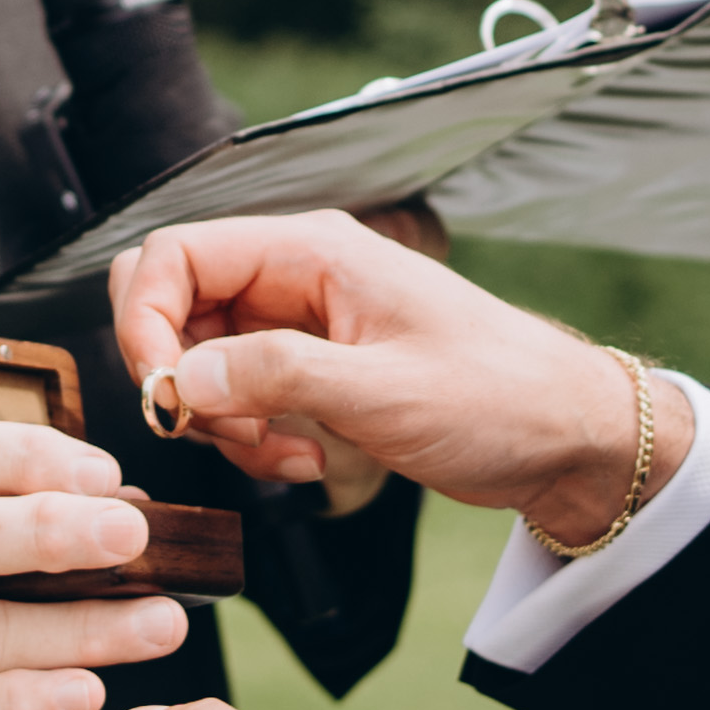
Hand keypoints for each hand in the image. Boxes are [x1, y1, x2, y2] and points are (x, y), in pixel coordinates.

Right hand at [107, 213, 670, 547]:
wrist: (565, 436)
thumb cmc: (500, 397)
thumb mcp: (385, 393)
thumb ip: (278, 376)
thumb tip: (183, 377)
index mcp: (314, 252)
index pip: (174, 255)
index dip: (145, 321)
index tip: (166, 394)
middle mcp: (299, 277)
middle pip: (175, 307)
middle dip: (179, 377)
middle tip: (219, 429)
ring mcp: (302, 324)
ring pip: (203, 361)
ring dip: (221, 420)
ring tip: (286, 452)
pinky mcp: (313, 369)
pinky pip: (242, 395)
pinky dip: (253, 435)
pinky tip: (306, 458)